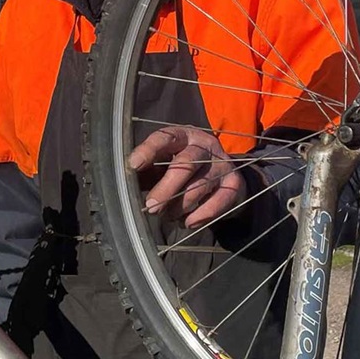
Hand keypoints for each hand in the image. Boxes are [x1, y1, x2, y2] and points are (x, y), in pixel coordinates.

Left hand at [128, 126, 246, 227]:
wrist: (225, 177)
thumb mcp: (166, 163)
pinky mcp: (234, 184)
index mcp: (183, 135)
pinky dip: (200, 216)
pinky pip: (217, 202)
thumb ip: (148, 171)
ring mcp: (222, 164)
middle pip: (185, 164)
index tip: (133, 165)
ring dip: (179, 207)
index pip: (165, 137)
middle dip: (166, 188)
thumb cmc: (185, 169)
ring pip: (199, 187)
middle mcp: (205, 145)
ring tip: (168, 217)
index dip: (149, 150)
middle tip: (151, 207)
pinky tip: (187, 222)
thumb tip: (125, 185)